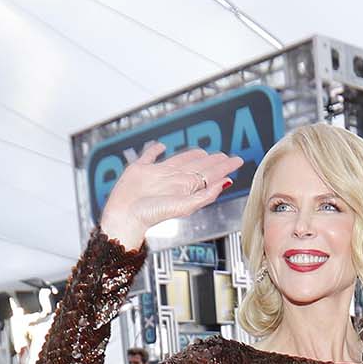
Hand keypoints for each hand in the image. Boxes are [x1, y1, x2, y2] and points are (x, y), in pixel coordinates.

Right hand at [98, 143, 244, 250]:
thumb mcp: (185, 205)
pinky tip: (161, 147)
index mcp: (185, 187)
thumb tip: (226, 183)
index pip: (209, 174)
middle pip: (198, 166)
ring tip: (202, 152)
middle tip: (226, 155)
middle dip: (213, 161)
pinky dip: (155, 150)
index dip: (223, 167)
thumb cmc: (151, 215)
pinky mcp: (139, 169)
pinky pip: (149, 156)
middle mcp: (173, 180)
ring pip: (179, 160)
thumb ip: (205, 195)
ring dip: (191, 155)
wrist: (125, 216)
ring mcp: (157, 174)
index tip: (236, 161)